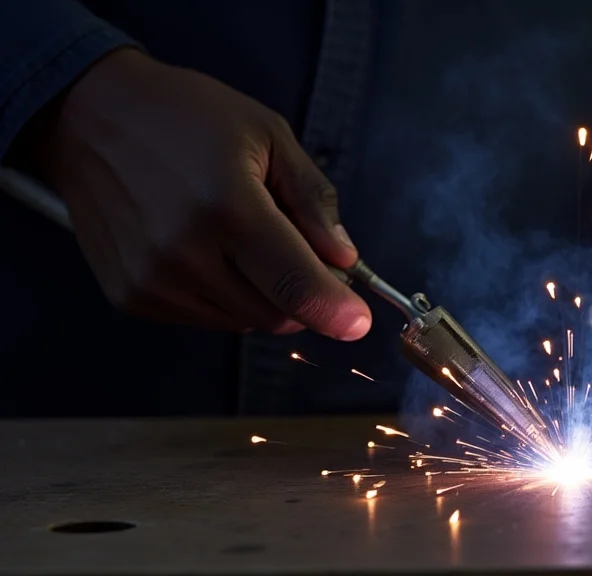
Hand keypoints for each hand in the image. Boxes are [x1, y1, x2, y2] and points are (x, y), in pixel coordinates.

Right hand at [34, 48, 370, 338]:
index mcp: (228, 208)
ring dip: (263, 297)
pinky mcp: (130, 297)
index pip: (293, 285)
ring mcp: (152, 282)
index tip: (356, 324)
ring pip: (241, 322)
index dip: (333, 311)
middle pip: (274, 314)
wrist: (89, 118)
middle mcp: (185, 255)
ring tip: (244, 241)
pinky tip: (210, 253)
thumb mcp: (268, 135)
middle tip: (300, 252)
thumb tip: (344, 259)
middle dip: (303, 295)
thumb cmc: (187, 116)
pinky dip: (225, 298)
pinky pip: (203, 319)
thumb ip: (313, 200)